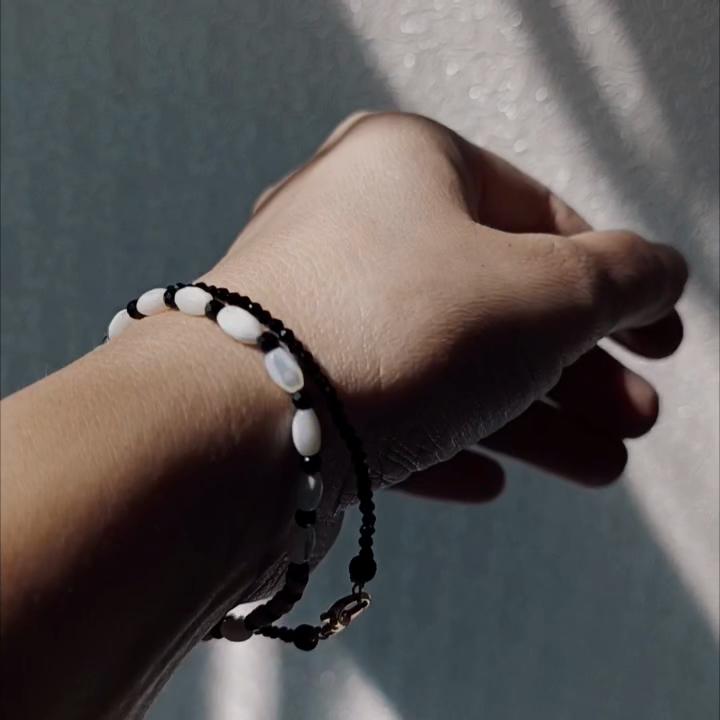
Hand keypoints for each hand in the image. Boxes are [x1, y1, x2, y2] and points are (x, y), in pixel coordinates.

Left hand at [203, 112, 687, 508]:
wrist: (237, 422)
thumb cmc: (396, 327)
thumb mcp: (545, 294)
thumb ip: (618, 278)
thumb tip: (656, 274)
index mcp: (406, 165)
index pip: (537, 215)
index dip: (611, 279)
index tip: (657, 338)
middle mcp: (348, 224)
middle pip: (491, 300)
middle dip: (574, 368)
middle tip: (632, 417)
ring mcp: (311, 308)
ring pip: (441, 362)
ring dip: (526, 417)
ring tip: (596, 465)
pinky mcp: (286, 382)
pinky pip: (380, 407)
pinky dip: (438, 441)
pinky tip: (482, 478)